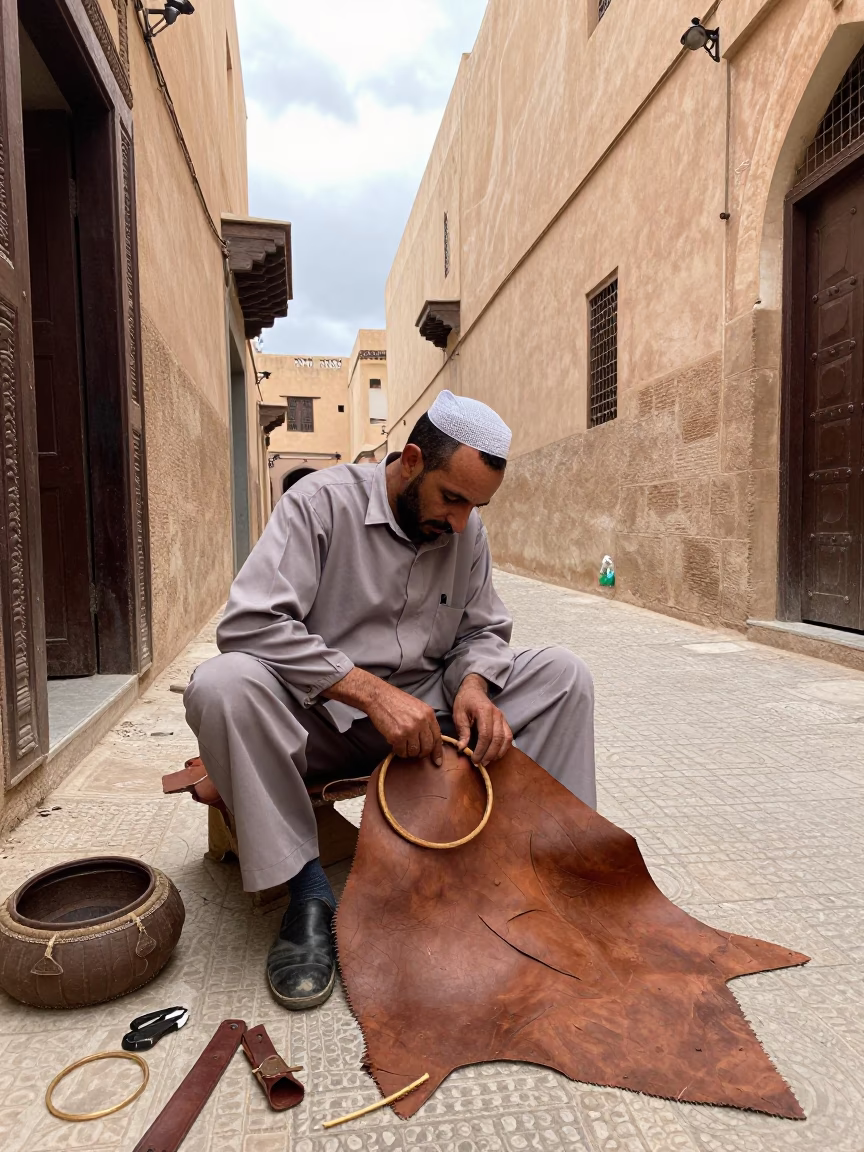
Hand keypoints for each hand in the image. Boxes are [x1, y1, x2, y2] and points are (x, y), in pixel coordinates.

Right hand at [324, 668, 442, 764]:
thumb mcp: (417, 707)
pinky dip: (399, 751)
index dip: (437, 751)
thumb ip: (426, 722)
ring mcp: (410, 729)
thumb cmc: (396, 701)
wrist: (378, 696)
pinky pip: (402, 752)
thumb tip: (431, 740)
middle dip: (421, 753)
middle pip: (427, 747)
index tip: (437, 761)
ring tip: (403, 744)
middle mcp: (421, 722)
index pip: (437, 737)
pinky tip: (395, 744)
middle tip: (414, 752)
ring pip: (414, 752)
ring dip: (409, 752)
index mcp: (428, 714)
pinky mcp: (397, 736)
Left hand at [453, 674, 512, 765]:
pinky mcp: (504, 722)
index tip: (474, 759)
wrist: (474, 690)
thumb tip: (462, 748)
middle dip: (489, 754)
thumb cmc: (465, 702)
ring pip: (506, 739)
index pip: (486, 734)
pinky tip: (495, 755)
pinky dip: (504, 748)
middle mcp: (497, 714)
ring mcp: (502, 718)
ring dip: (498, 752)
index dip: (481, 749)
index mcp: (484, 711)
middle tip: (480, 763)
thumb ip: (462, 731)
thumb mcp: (458, 715)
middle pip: (498, 738)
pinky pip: (509, 737)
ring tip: (488, 761)